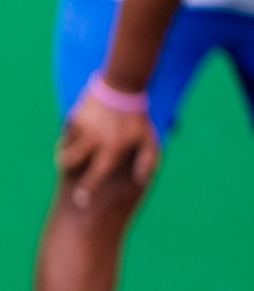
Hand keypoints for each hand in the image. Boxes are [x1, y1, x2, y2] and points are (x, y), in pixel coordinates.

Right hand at [57, 91, 159, 207]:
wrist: (122, 87)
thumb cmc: (137, 119)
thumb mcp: (148, 139)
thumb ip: (148, 160)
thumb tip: (142, 181)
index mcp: (113, 148)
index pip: (97, 174)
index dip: (88, 190)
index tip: (81, 202)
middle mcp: (95, 139)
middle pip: (69, 161)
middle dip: (66, 166)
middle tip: (69, 165)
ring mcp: (83, 128)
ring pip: (66, 147)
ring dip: (69, 149)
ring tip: (80, 146)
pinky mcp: (74, 117)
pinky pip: (68, 133)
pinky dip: (72, 136)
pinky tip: (85, 130)